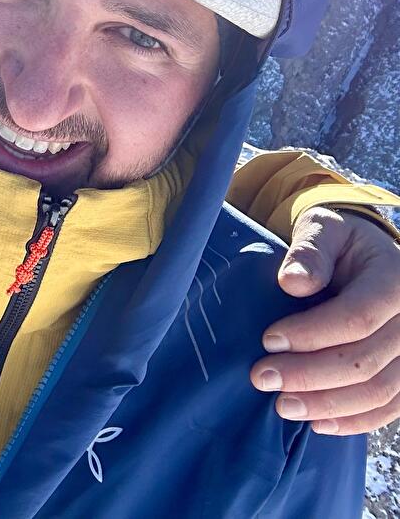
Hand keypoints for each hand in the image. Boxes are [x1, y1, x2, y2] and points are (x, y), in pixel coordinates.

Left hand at [250, 207, 399, 433]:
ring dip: (328, 404)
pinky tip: (318, 422)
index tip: (268, 340)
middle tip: (263, 378)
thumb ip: (310, 251)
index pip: (356, 317)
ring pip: (379, 391)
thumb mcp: (323, 228)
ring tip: (283, 405)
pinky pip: (390, 407)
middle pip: (365, 360)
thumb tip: (291, 282)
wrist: (366, 254)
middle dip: (310, 375)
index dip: (311, 334)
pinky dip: (355, 420)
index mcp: (393, 281)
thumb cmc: (340, 239)